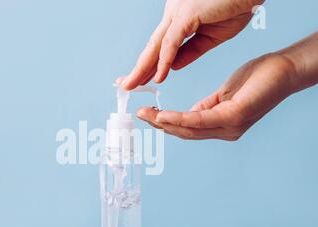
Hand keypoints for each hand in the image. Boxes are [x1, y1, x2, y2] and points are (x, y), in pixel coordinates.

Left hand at [118, 0, 264, 89]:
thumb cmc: (236, 6)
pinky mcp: (188, 13)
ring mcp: (179, 11)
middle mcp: (174, 13)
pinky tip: (159, 76)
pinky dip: (164, 61)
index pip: (159, 46)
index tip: (138, 80)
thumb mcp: (210, 37)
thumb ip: (189, 51)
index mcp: (179, 18)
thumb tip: (171, 67)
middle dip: (138, 67)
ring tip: (133, 85)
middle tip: (125, 85)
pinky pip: (172, 42)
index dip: (148, 64)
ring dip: (143, 67)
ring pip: (156, 45)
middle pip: (152, 46)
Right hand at [136, 52, 296, 140]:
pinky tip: (165, 115)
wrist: (284, 70)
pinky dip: (180, 118)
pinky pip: (201, 120)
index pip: (188, 129)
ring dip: (165, 123)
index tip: (147, 115)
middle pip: (185, 133)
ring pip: (190, 129)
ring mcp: (230, 127)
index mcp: (221, 126)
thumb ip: (204, 109)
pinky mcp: (235, 117)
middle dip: (160, 125)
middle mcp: (225, 132)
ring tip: (146, 115)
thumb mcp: (223, 96)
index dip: (165, 124)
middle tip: (139, 115)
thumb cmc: (255, 81)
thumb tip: (184, 117)